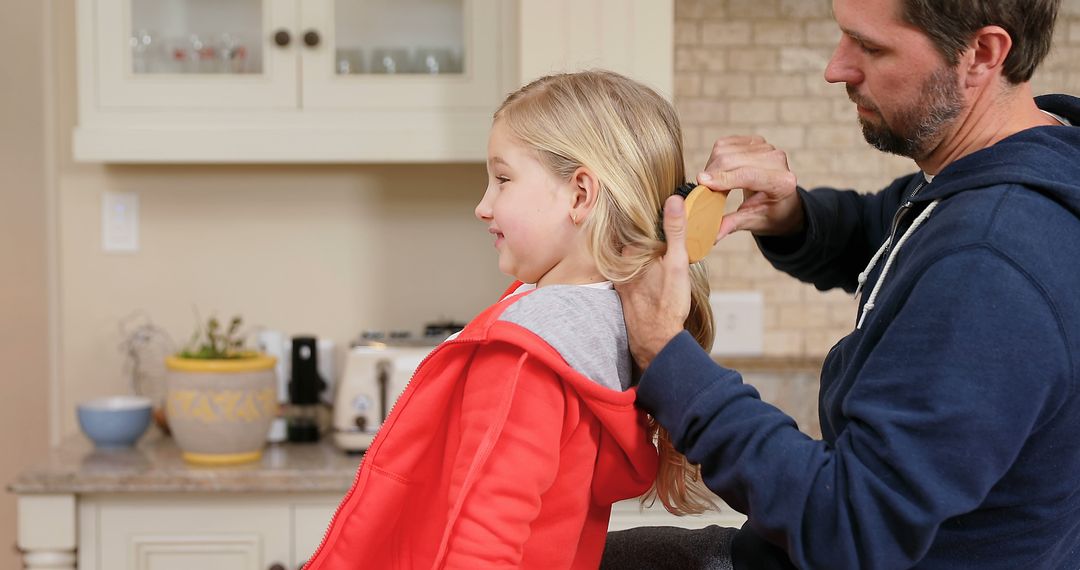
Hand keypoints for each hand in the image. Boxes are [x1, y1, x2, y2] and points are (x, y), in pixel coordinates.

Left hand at [615, 195, 691, 369]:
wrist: (657, 340)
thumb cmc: (667, 303)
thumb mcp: (677, 262)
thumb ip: (675, 231)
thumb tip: (674, 200)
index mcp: (631, 253)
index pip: (641, 230)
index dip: (654, 226)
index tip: (664, 228)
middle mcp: (621, 266)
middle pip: (637, 246)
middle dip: (650, 244)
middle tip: (669, 249)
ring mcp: (622, 280)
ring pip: (635, 261)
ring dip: (647, 259)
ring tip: (663, 267)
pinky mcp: (626, 294)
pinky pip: (634, 276)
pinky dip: (643, 274)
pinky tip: (656, 281)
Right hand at [699, 135, 803, 239]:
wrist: (783, 201)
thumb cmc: (772, 214)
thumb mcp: (755, 222)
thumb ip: (734, 224)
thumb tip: (714, 234)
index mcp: (782, 183)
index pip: (749, 175)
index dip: (723, 178)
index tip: (701, 182)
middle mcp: (777, 161)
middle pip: (733, 160)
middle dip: (712, 174)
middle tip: (702, 191)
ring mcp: (766, 148)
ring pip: (725, 149)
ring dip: (712, 166)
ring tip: (714, 183)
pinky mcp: (756, 141)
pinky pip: (725, 143)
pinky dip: (716, 157)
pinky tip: (720, 171)